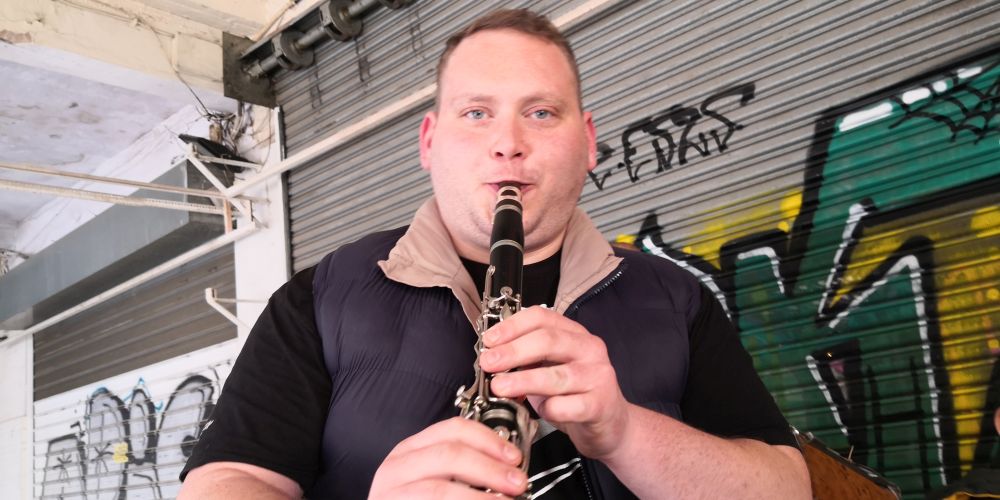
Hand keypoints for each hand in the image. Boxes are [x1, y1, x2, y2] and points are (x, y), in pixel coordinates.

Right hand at [369, 417, 528, 498]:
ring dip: (480, 497)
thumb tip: (508, 468)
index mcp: (411, 450)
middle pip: (449, 455)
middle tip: (517, 482)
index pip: (452, 429)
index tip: (514, 456)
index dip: (489, 440)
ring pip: (440, 489)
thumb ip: (464, 468)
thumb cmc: (417, 499)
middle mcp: (397, 467)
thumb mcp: (435, 476)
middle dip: (490, 468)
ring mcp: (392, 492)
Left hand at [480, 306, 630, 459]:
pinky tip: (539, 411)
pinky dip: (549, 409)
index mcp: (575, 334)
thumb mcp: (550, 369)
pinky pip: (569, 406)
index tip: (489, 340)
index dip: (512, 326)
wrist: (610, 424)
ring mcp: (598, 376)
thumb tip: (492, 357)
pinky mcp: (600, 405)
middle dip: (513, 351)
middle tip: (489, 363)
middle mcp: (589, 349)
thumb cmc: (574, 394)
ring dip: (523, 380)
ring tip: (499, 387)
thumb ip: (527, 359)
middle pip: (548, 341)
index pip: (542, 317)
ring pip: (557, 375)